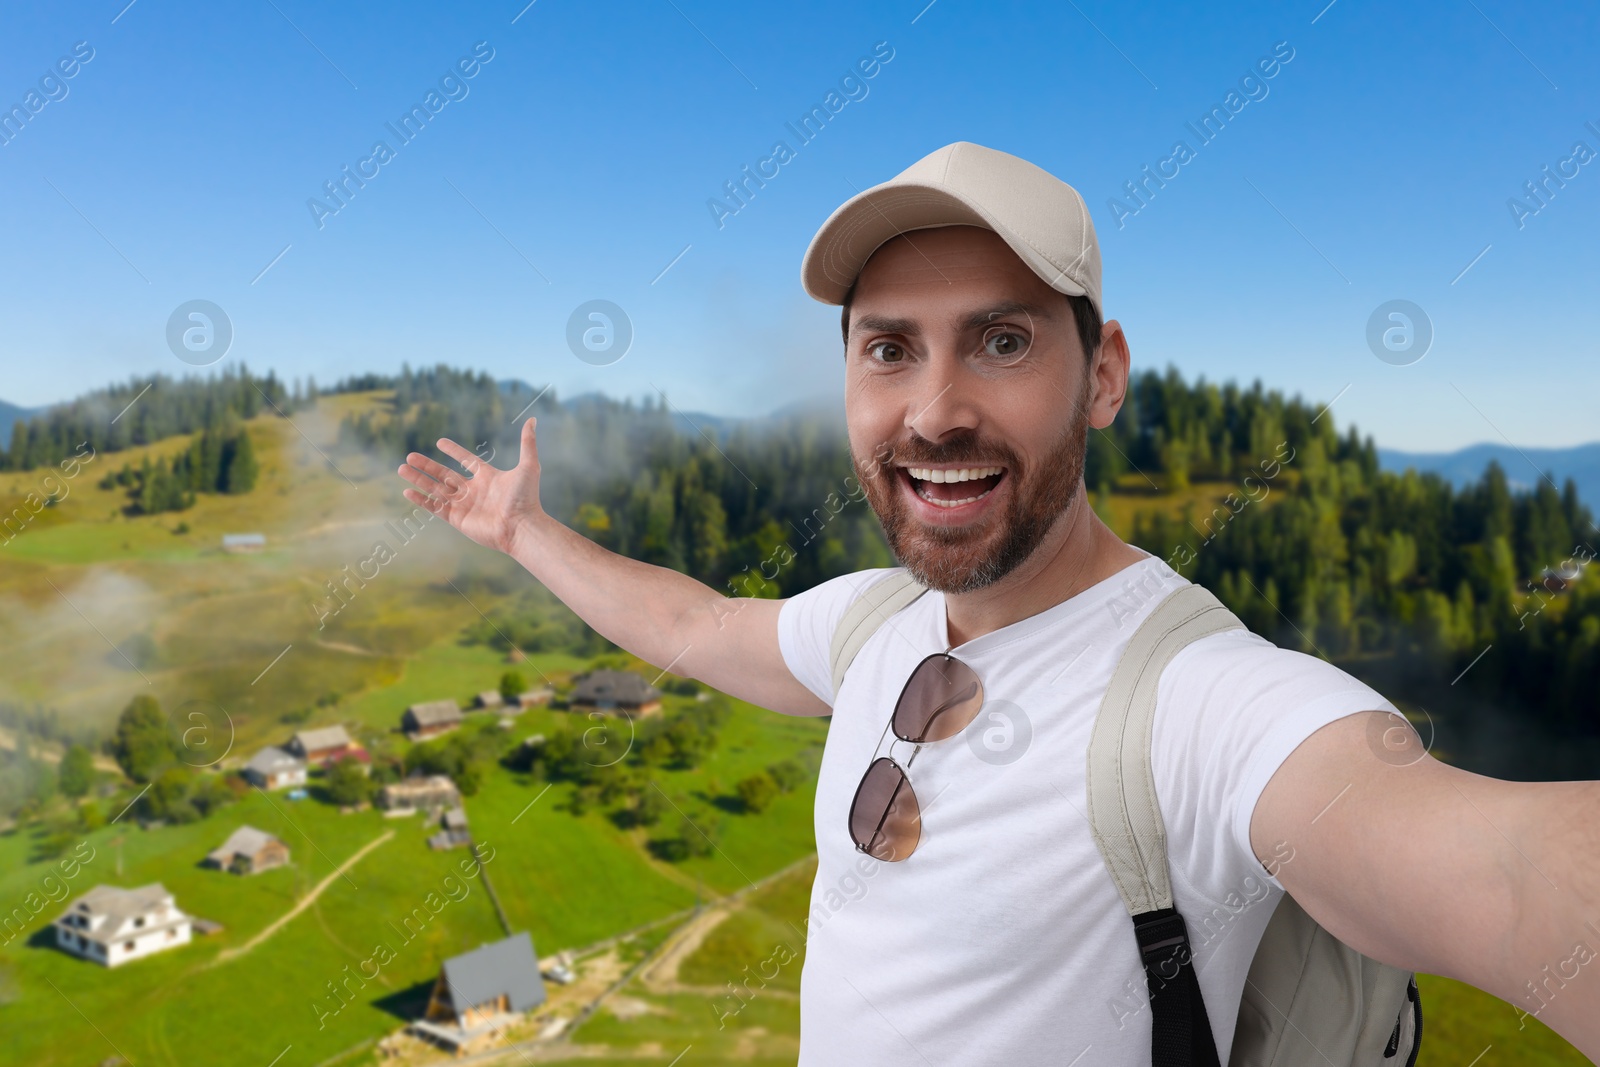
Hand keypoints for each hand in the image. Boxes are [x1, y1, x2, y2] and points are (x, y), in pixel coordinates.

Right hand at [397, 418, 543, 554]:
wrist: (522, 527)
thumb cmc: (526, 498)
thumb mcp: (528, 466)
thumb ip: (527, 443)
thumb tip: (532, 419)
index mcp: (488, 477)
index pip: (466, 460)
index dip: (453, 451)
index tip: (439, 442)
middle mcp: (474, 491)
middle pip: (444, 475)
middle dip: (426, 466)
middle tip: (409, 456)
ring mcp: (464, 506)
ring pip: (436, 489)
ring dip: (419, 480)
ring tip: (402, 469)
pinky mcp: (458, 519)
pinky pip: (435, 508)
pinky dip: (421, 500)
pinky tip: (407, 491)